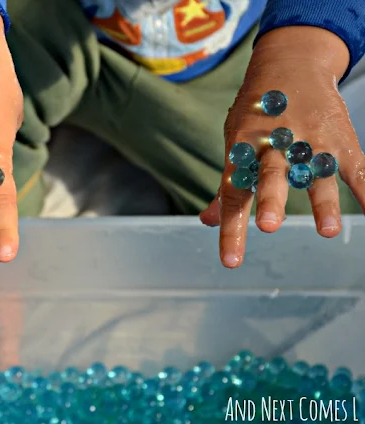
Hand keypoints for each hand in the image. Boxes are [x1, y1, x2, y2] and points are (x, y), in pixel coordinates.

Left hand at [200, 26, 363, 267]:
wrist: (289, 63)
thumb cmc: (255, 113)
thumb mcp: (234, 143)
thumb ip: (227, 187)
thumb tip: (207, 220)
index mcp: (242, 150)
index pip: (234, 195)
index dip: (231, 229)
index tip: (231, 262)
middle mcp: (273, 144)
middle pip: (271, 175)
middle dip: (271, 199)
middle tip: (270, 225)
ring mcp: (308, 139)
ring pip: (314, 172)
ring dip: (322, 201)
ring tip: (328, 230)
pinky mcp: (338, 136)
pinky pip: (356, 164)